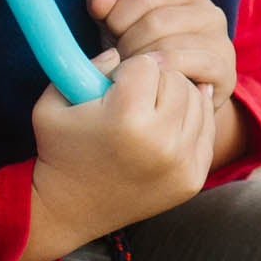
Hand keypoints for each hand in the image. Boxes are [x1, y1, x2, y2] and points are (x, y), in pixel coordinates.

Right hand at [18, 51, 215, 260]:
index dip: (127, 71)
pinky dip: (189, 121)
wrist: (70, 208)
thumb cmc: (59, 149)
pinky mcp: (194, 178)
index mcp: (127, 119)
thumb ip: (86, 65)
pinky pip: (206, 128)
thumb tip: (122, 52)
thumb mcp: (53, 102)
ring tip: (147, 113)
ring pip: (198, 100)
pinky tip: (165, 127)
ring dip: (175, 99)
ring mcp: (182, 163)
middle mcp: (162, 142)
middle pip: (178, 80)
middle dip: (155, 83)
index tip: (112, 88)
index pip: (148, 65)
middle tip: (132, 100)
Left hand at [87, 0, 236, 110]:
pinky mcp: (226, 70)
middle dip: (128, 45)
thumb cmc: (146, 56)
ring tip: (132, 74)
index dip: (119, 16)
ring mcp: (221, 41)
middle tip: (118, 63)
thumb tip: (99, 0)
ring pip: (171, 45)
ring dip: (143, 64)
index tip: (111, 36)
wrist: (177, 101)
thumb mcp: (123, 29)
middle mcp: (209, 12)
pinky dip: (167, 73)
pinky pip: (194, 65)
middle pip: (157, 21)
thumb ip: (109, 9)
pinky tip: (152, 81)